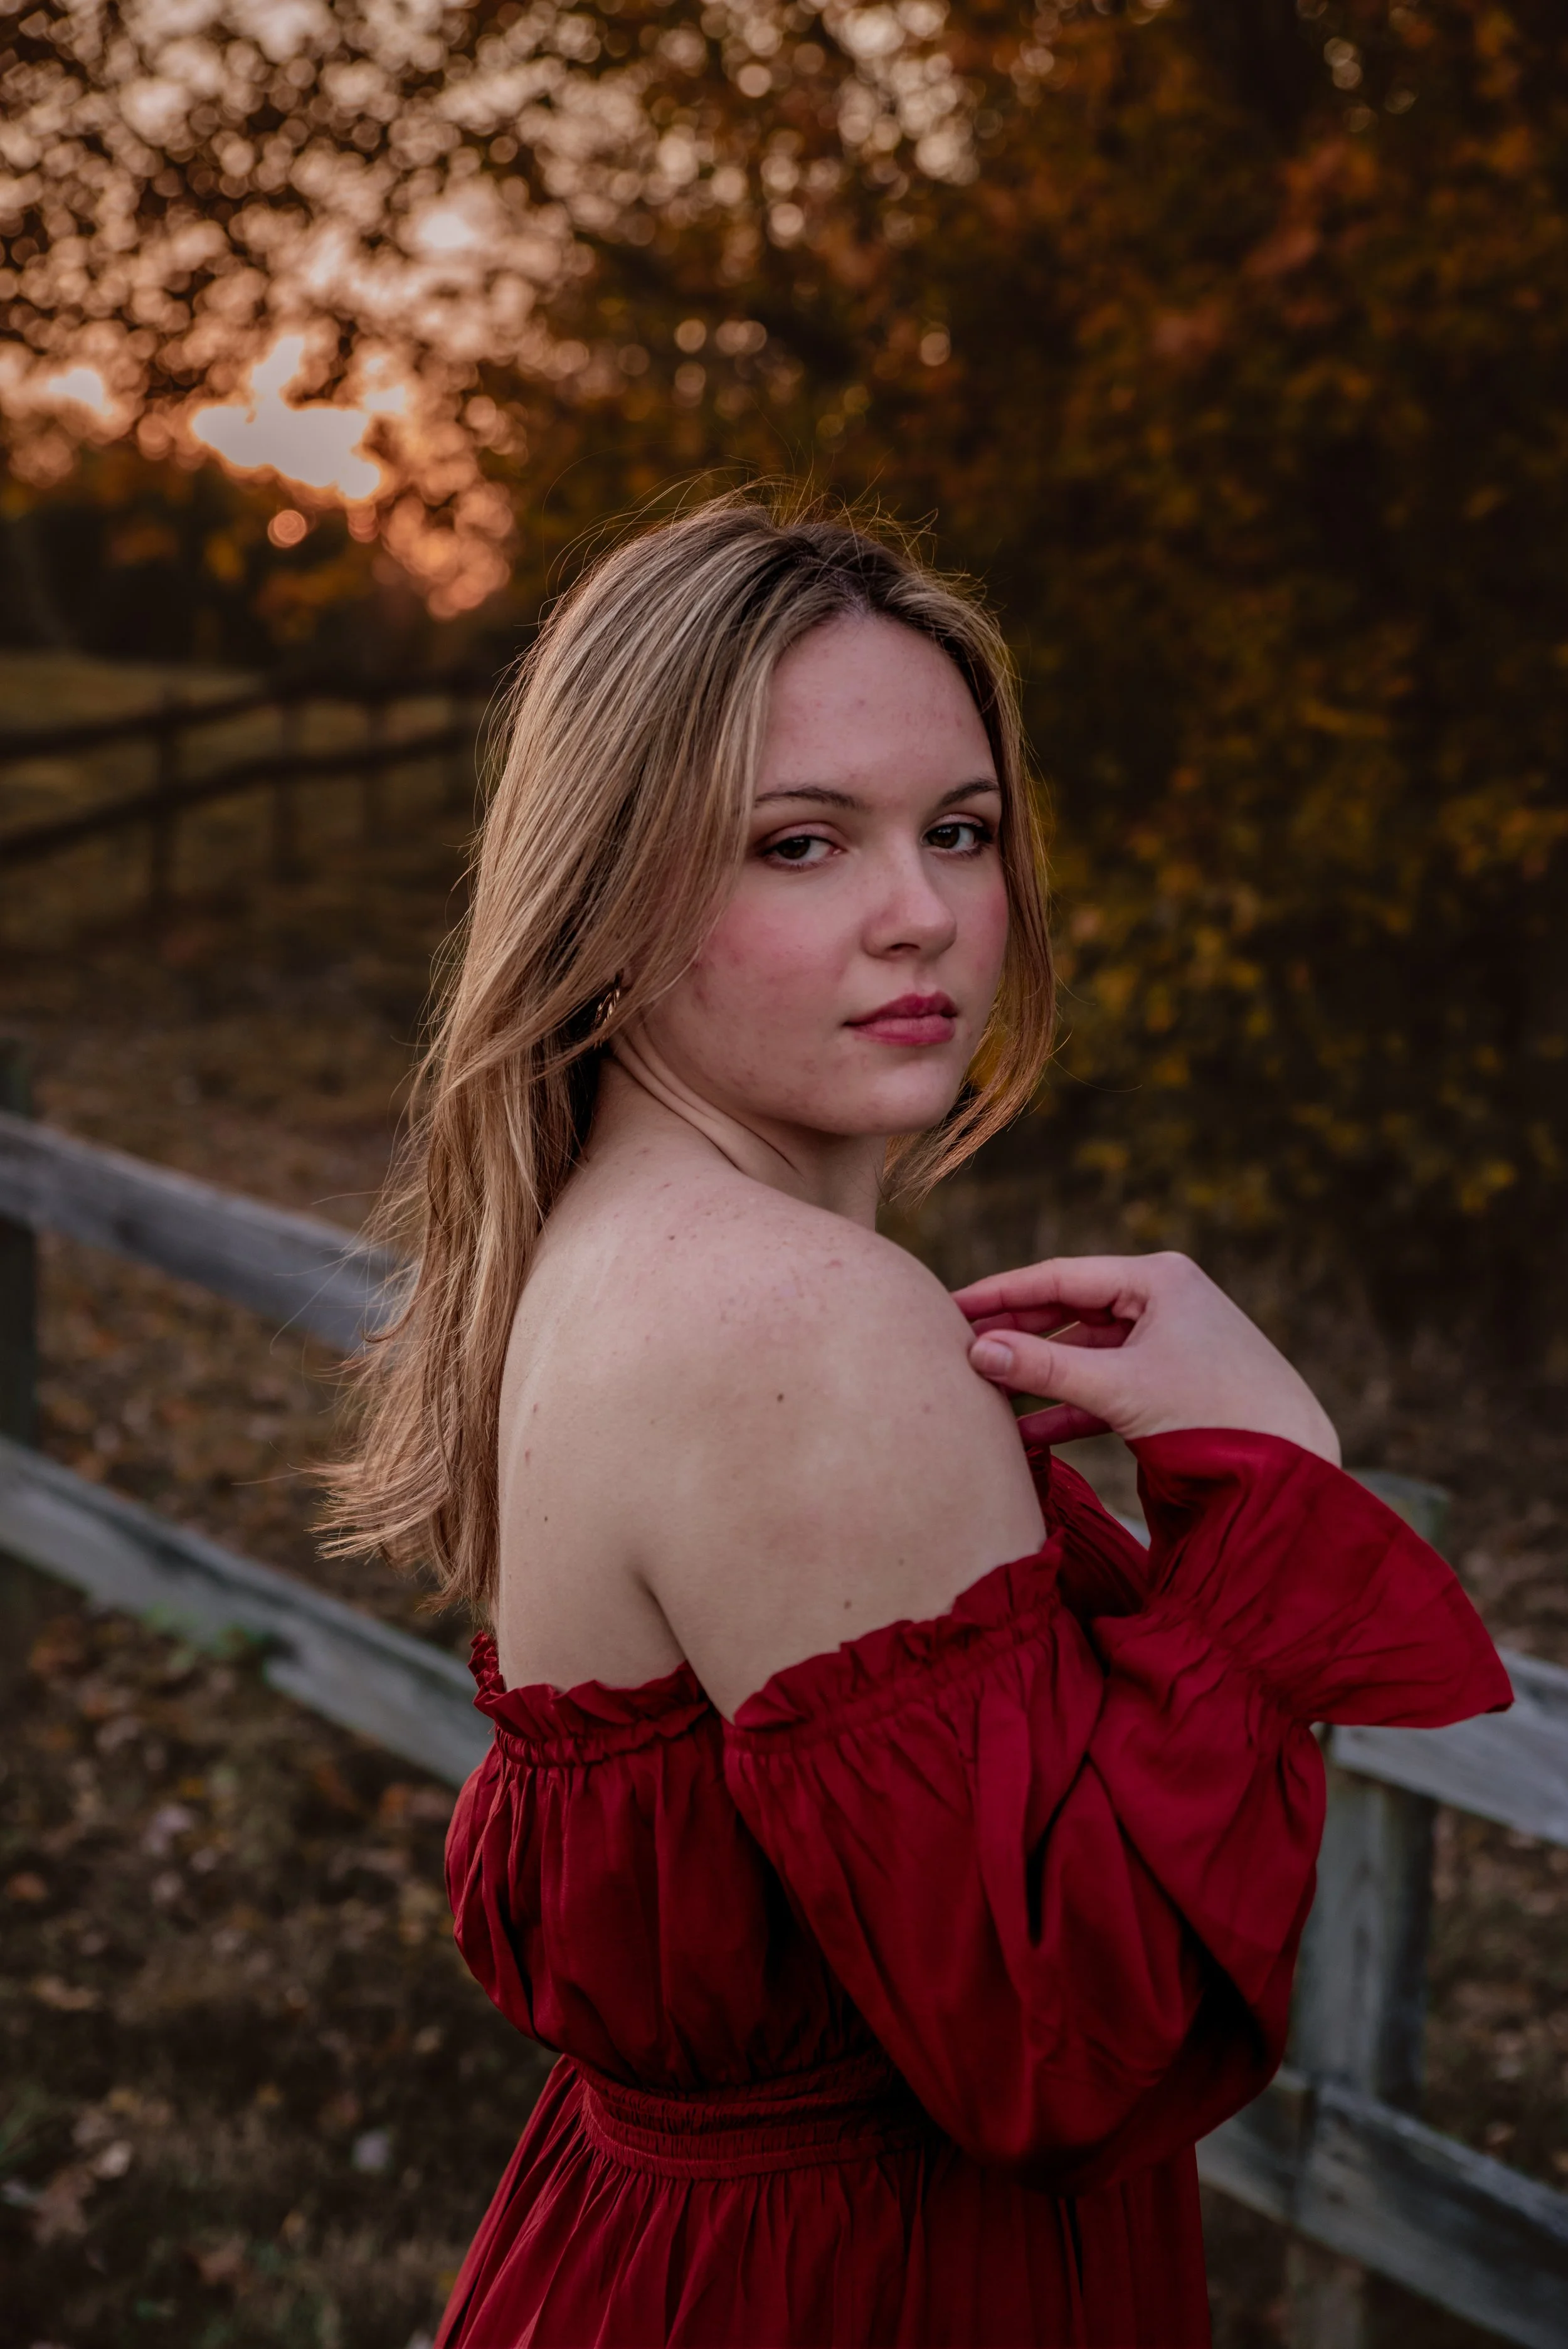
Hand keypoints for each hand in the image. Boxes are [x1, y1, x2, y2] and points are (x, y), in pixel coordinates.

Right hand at [953, 1252, 1340, 1464]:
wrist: (1296, 1467)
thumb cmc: (1217, 1413)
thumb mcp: (1121, 1388)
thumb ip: (1046, 1368)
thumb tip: (977, 1351)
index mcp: (1159, 1278)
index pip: (1059, 1276)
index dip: (1000, 1293)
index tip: (949, 1306)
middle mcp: (1163, 1300)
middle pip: (1068, 1311)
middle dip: (1015, 1335)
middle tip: (954, 1348)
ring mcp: (1168, 1342)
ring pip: (1084, 1353)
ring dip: (1038, 1375)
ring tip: (980, 1392)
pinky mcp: (1171, 1384)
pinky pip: (1106, 1388)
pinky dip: (1069, 1406)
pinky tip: (1025, 1431)